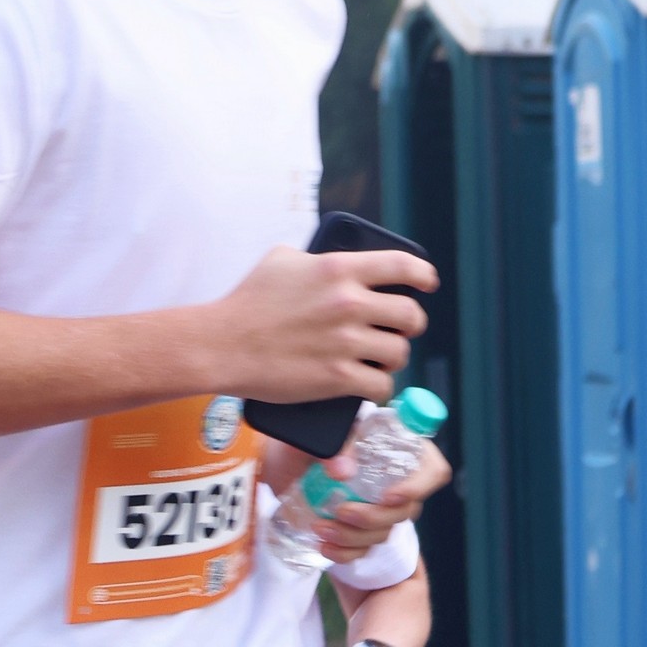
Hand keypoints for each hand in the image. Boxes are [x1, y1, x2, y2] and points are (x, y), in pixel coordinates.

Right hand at [213, 243, 434, 404]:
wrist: (219, 346)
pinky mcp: (337, 378)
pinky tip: (368, 385)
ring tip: (379, 360)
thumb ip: (315, 258)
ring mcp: (345, 343)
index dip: (423, 275)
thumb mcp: (280, 260)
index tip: (426, 285)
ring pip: (399, 353)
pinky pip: (381, 386)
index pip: (404, 266)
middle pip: (410, 315)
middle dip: (409, 325)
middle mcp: (349, 304)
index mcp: (339, 269)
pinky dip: (377, 388)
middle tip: (397, 331)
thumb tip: (332, 261)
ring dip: (393, 358)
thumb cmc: (245, 302)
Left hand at [309, 435, 451, 561]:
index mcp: (394, 448)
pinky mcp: (361, 529)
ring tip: (320, 528)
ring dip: (353, 535)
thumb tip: (343, 471)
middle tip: (343, 511)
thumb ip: (332, 445)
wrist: (281, 466)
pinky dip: (345, 552)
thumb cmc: (304, 444)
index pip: (431, 468)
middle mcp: (394, 480)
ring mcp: (380, 508)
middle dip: (374, 516)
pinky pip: (364, 549)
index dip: (419, 485)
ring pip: (385, 532)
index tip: (389, 496)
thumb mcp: (314, 437)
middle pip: (408, 509)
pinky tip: (325, 546)